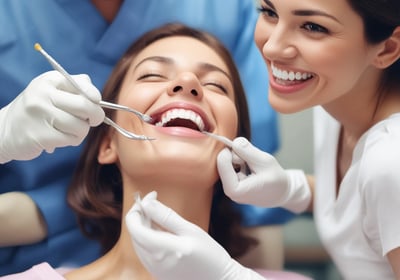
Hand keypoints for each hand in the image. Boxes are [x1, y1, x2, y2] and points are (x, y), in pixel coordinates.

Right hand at [0, 71, 104, 162]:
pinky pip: (71, 140)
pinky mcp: (40, 135)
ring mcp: (40, 115)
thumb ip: (75, 87)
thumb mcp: (52, 91)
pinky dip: (71, 141)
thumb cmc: (38, 110)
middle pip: (86, 106)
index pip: (85, 87)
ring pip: (81, 126)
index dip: (96, 99)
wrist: (4, 130)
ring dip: (81, 132)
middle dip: (96, 116)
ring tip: (69, 131)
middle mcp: (43, 94)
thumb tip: (96, 96)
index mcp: (50, 80)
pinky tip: (60, 138)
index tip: (94, 105)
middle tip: (92, 121)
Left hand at [126, 192, 264, 279]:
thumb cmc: (209, 254)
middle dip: (140, 215)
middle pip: (135, 234)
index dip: (138, 208)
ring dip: (143, 226)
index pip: (134, 226)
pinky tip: (161, 230)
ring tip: (158, 214)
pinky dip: (148, 237)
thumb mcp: (190, 230)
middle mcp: (153, 262)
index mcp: (162, 249)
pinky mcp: (157, 273)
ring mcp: (154, 270)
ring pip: (138, 242)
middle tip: (154, 200)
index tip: (151, 196)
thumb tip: (147, 202)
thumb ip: (166, 216)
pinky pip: (145, 251)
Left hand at [217, 137, 310, 212]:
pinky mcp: (233, 184)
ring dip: (239, 159)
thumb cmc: (276, 180)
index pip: (222, 163)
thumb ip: (248, 151)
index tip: (241, 148)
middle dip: (236, 156)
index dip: (230, 151)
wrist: (282, 192)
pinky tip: (250, 169)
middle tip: (251, 160)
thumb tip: (236, 141)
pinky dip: (240, 163)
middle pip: (222, 162)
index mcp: (235, 190)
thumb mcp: (265, 161)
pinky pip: (230, 167)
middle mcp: (230, 191)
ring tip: (253, 166)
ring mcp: (231, 188)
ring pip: (227, 163)